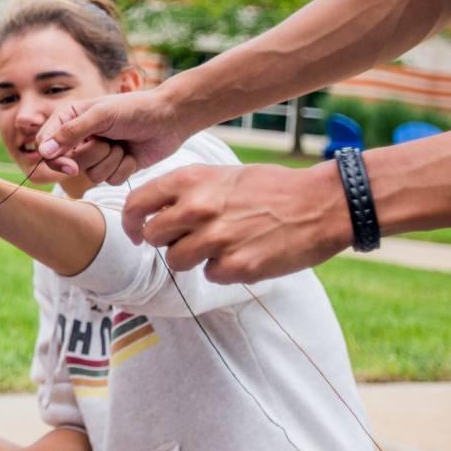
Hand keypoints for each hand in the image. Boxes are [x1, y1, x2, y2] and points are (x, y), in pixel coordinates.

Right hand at [36, 88, 192, 185]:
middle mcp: (80, 137)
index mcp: (70, 118)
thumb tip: (44, 151)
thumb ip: (71, 133)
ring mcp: (98, 154)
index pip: (46, 144)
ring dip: (111, 162)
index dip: (55, 159)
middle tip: (108, 144)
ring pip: (91, 175)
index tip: (71, 166)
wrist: (170, 119)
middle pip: (69, 164)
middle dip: (92, 157)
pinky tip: (132, 154)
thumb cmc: (135, 109)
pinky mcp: (115, 167)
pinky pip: (109, 180)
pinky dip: (123, 169)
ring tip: (123, 145)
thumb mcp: (101, 116)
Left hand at [122, 160, 351, 283]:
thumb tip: (156, 212)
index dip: (131, 222)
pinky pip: (210, 275)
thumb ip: (187, 192)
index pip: (136, 205)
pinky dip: (223, 270)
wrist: (319, 204)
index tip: (136, 232)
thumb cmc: (270, 188)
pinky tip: (244, 253)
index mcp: (191, 181)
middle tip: (187, 238)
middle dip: (165, 241)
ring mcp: (216, 239)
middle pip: (152, 237)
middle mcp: (197, 209)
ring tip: (222, 244)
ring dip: (193, 258)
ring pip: (177, 261)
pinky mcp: (236, 266)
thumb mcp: (222, 175)